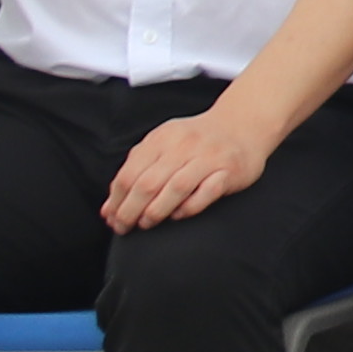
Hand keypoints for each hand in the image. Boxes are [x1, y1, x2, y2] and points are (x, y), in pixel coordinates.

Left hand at [97, 101, 275, 231]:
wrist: (244, 124)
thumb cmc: (198, 140)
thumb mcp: (163, 145)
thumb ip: (136, 171)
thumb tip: (108, 209)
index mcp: (162, 138)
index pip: (129, 174)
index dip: (116, 201)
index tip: (112, 218)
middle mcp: (184, 145)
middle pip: (148, 183)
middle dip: (130, 211)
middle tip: (125, 227)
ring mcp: (209, 157)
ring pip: (175, 188)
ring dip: (156, 211)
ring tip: (147, 223)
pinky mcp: (230, 170)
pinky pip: (206, 193)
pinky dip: (189, 207)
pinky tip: (179, 214)